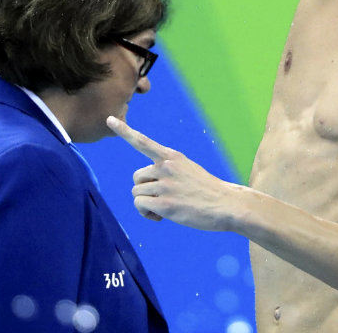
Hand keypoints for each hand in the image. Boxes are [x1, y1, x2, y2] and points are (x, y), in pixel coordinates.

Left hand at [107, 115, 233, 230]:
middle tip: (161, 200)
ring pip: (136, 193)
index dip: (124, 131)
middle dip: (144, 189)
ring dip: (146, 204)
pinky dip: (146, 214)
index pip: (142, 141)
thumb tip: (146, 183)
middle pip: (136, 177)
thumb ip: (167, 170)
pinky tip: (161, 217)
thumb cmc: (207, 190)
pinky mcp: (165, 204)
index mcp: (172, 157)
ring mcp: (165, 185)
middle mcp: (166, 167)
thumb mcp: (188, 169)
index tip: (109, 119)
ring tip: (164, 210)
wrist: (227, 205)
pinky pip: (140, 206)